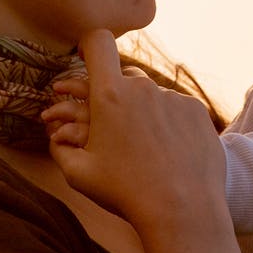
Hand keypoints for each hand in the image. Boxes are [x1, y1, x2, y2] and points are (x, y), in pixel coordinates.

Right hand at [42, 30, 225, 234]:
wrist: (182, 210)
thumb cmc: (125, 192)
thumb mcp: (80, 174)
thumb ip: (61, 148)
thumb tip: (56, 136)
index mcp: (109, 95)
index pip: (98, 43)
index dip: (90, 47)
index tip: (87, 59)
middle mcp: (143, 88)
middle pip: (124, 77)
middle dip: (116, 96)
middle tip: (115, 129)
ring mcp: (173, 97)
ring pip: (152, 96)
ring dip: (144, 113)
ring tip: (145, 150)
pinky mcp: (196, 111)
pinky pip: (176, 109)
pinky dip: (169, 124)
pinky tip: (169, 152)